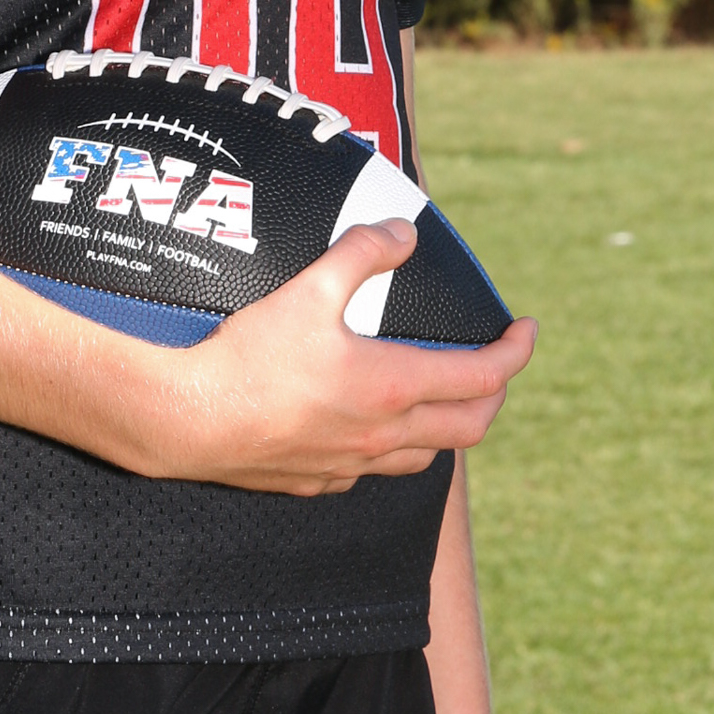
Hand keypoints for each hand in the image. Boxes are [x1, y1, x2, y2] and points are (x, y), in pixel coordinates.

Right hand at [150, 219, 536, 493]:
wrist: (188, 421)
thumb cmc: (248, 359)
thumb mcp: (309, 289)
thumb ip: (362, 253)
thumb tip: (402, 232)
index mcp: (393, 387)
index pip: (484, 376)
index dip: (516, 352)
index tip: (525, 331)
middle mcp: (384, 435)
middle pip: (471, 427)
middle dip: (494, 395)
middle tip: (494, 366)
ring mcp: (352, 465)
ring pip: (426, 456)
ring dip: (447, 427)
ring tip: (439, 397)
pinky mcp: (317, 481)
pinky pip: (373, 471)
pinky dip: (390, 448)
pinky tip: (369, 426)